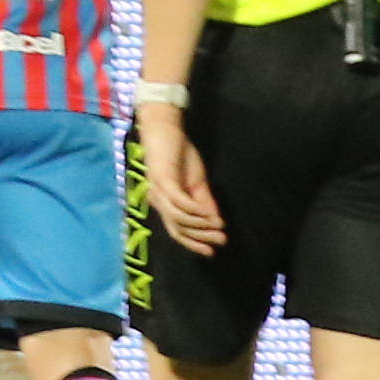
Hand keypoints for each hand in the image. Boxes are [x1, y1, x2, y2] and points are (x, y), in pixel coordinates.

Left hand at [135, 105, 224, 255]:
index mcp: (164, 202)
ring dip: (200, 225)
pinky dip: (195, 210)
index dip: (193, 242)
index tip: (213, 251)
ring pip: (178, 218)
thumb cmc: (178, 153)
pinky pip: (179, 202)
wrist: (166, 128)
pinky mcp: (162, 180)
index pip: (177, 230)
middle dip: (200, 238)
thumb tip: (216, 221)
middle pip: (177, 228)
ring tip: (219, 227)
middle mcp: (157, 200)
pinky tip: (209, 214)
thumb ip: (204, 201)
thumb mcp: (196, 181)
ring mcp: (158, 191)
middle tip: (221, 241)